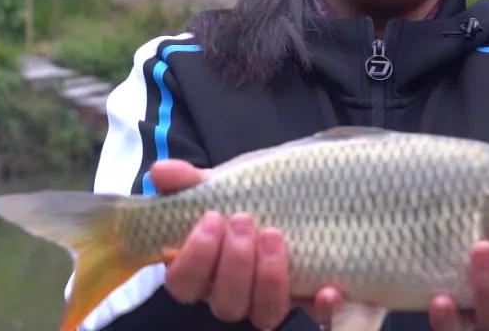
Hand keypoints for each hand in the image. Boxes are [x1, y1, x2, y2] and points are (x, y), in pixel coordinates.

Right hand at [149, 160, 342, 328]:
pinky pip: (315, 317)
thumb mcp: (225, 184)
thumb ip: (191, 181)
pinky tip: (328, 289)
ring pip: (264, 314)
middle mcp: (236, 292)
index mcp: (206, 269)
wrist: (305, 198)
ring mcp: (272, 299)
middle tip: (243, 221)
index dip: (193, 258)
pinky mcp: (310, 299)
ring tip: (273, 237)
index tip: (211, 218)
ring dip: (268, 279)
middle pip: (225, 304)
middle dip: (234, 263)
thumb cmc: (253, 198)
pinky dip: (322, 308)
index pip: (184, 284)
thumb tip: (160, 172)